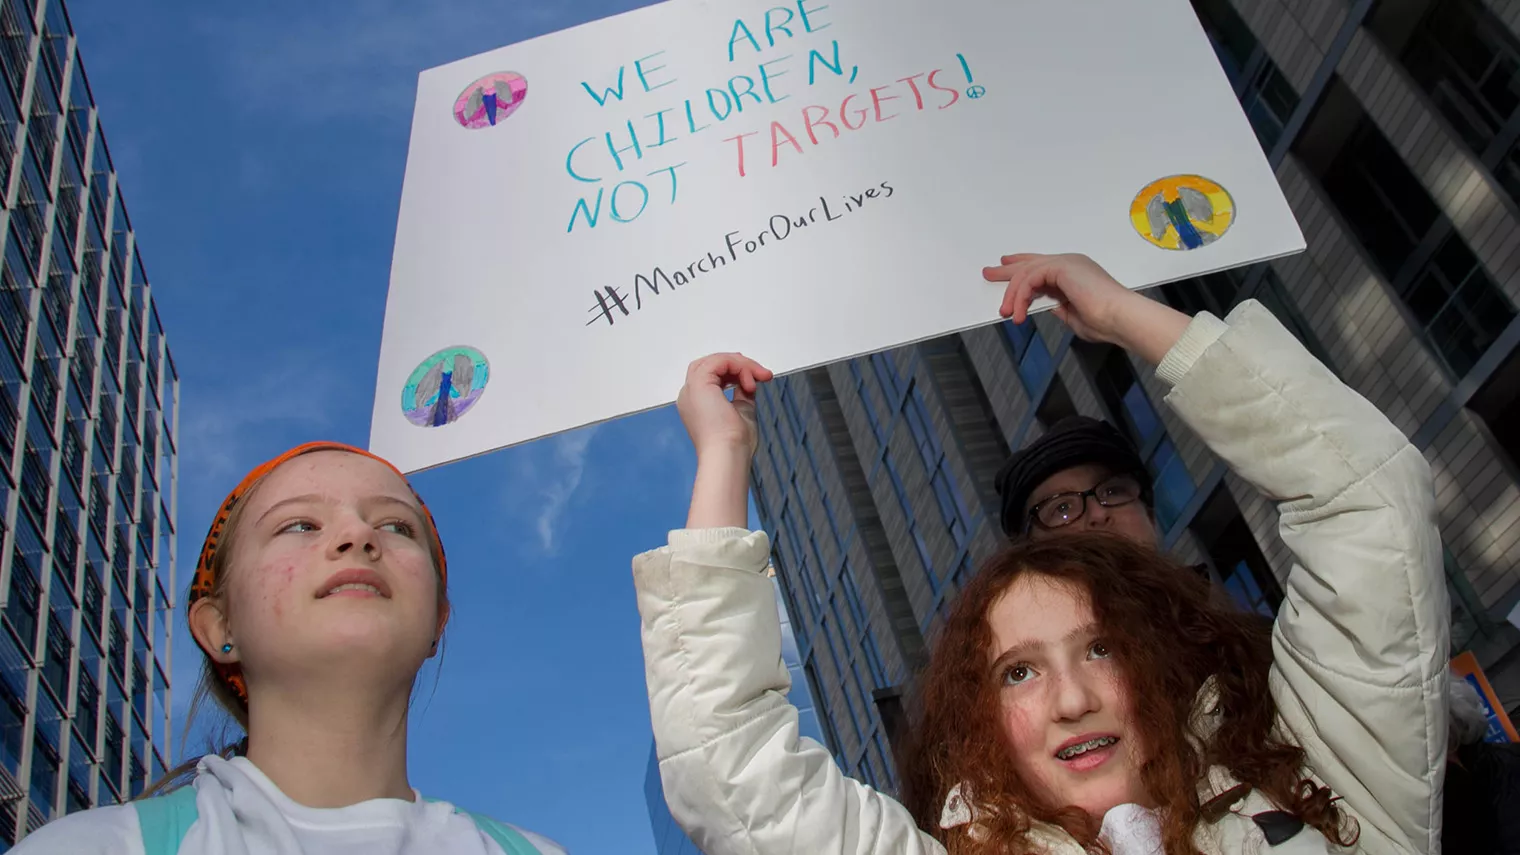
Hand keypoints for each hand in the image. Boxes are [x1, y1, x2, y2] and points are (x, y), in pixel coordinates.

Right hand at [676, 352, 773, 460]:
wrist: (728, 454)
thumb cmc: (734, 444)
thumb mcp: (742, 410)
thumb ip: (742, 394)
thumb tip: (749, 380)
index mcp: (697, 404)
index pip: (713, 376)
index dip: (736, 373)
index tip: (758, 380)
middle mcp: (690, 394)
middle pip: (711, 364)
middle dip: (738, 365)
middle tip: (760, 374)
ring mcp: (692, 389)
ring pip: (716, 360)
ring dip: (742, 365)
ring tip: (759, 377)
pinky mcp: (699, 383)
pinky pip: (720, 361)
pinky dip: (739, 366)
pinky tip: (749, 382)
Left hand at [982, 253, 1188, 364]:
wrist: (1119, 317)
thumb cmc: (1104, 321)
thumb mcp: (1072, 315)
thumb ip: (1058, 307)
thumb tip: (1043, 306)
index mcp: (1074, 272)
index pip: (1042, 264)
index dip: (1022, 264)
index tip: (1004, 265)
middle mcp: (1070, 263)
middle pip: (1030, 262)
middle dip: (1007, 270)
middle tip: (988, 273)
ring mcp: (1067, 263)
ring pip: (1027, 272)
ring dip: (1013, 294)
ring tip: (1006, 313)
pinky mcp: (1062, 267)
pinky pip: (1031, 278)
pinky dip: (1021, 296)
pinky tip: (1019, 313)